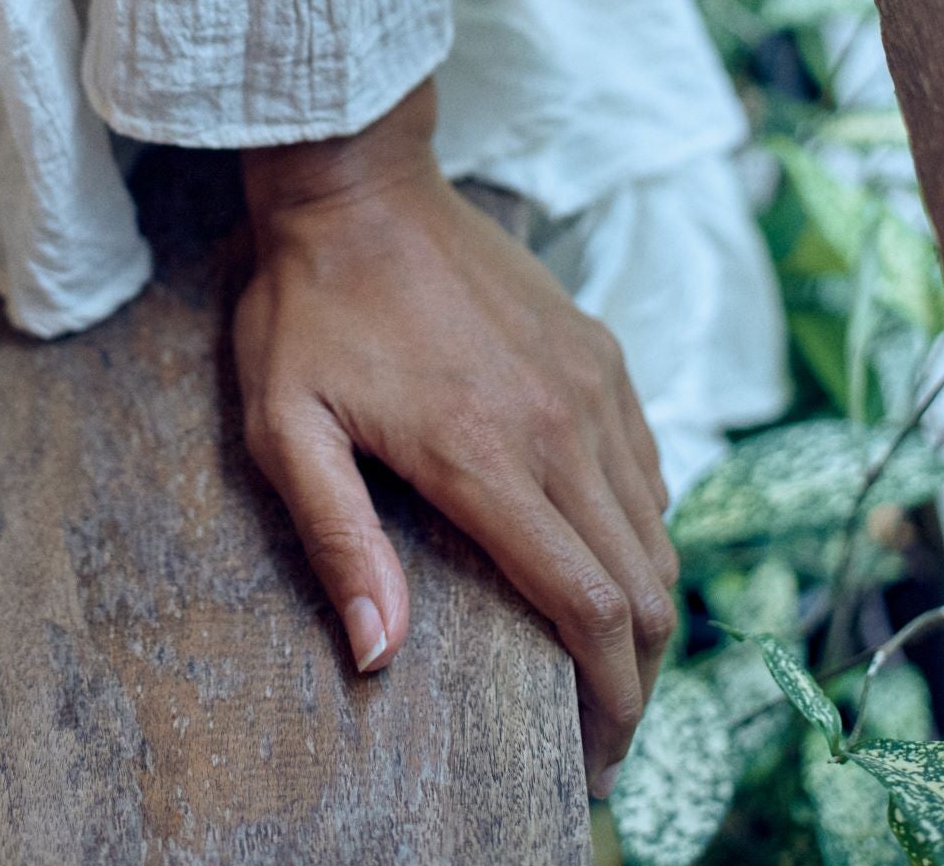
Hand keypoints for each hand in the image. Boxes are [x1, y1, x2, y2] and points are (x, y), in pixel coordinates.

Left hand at [234, 76, 677, 797]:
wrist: (361, 186)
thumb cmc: (309, 306)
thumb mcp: (286, 427)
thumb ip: (338, 540)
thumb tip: (380, 653)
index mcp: (486, 456)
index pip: (589, 606)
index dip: (608, 700)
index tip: (592, 758)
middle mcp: (560, 424)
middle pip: (644, 583)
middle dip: (637, 675)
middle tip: (602, 728)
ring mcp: (589, 383)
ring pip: (657, 527)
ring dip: (647, 604)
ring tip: (608, 656)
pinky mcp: (598, 350)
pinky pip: (648, 463)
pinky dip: (644, 527)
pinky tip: (608, 552)